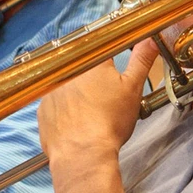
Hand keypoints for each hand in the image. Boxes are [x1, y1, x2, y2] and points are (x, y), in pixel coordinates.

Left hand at [38, 39, 158, 161]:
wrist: (83, 154)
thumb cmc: (110, 121)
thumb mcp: (132, 89)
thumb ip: (141, 60)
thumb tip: (150, 38)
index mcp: (92, 61)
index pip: (102, 47)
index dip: (109, 58)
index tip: (112, 71)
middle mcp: (68, 69)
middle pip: (82, 65)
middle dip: (92, 76)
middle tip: (102, 96)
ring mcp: (51, 88)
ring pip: (66, 82)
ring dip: (75, 90)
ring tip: (88, 111)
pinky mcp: (42, 106)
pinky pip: (53, 101)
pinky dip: (62, 107)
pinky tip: (74, 120)